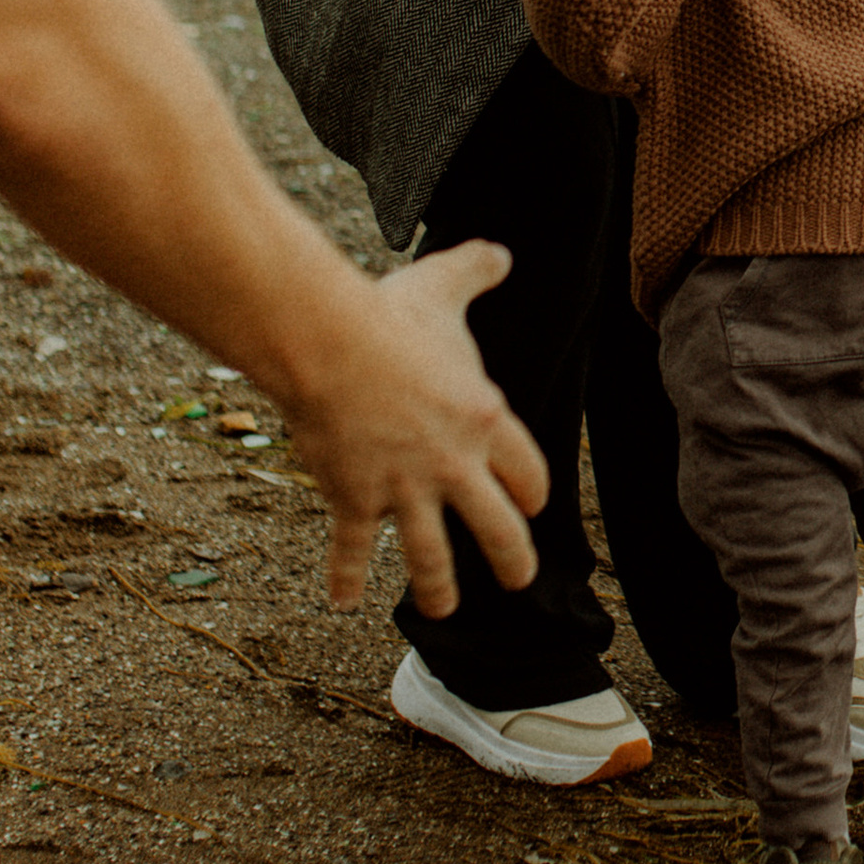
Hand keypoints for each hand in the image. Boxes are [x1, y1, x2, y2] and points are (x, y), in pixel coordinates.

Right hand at [281, 240, 551, 612]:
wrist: (329, 346)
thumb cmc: (389, 315)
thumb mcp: (445, 285)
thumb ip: (477, 269)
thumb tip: (499, 253)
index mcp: (486, 421)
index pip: (526, 470)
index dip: (532, 490)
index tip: (534, 504)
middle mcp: (453, 465)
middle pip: (497, 528)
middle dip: (510, 559)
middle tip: (517, 581)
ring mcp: (404, 488)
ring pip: (430, 554)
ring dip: (438, 586)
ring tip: (443, 611)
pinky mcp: (355, 499)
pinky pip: (352, 547)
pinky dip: (345, 576)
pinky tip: (342, 601)